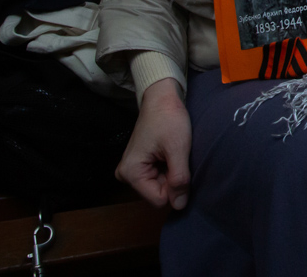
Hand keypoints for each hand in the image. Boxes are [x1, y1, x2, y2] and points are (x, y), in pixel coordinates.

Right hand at [116, 77, 191, 209]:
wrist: (162, 98)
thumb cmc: (169, 119)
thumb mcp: (178, 148)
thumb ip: (179, 178)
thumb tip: (179, 206)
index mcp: (131, 173)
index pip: (159, 199)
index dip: (175, 188)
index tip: (180, 165)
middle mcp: (126, 175)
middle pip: (158, 194)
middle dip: (172, 180)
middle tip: (178, 157)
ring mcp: (131, 170)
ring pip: (159, 186)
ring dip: (171, 173)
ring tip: (174, 154)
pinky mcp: (139, 165)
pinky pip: (157, 177)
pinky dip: (168, 168)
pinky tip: (170, 154)